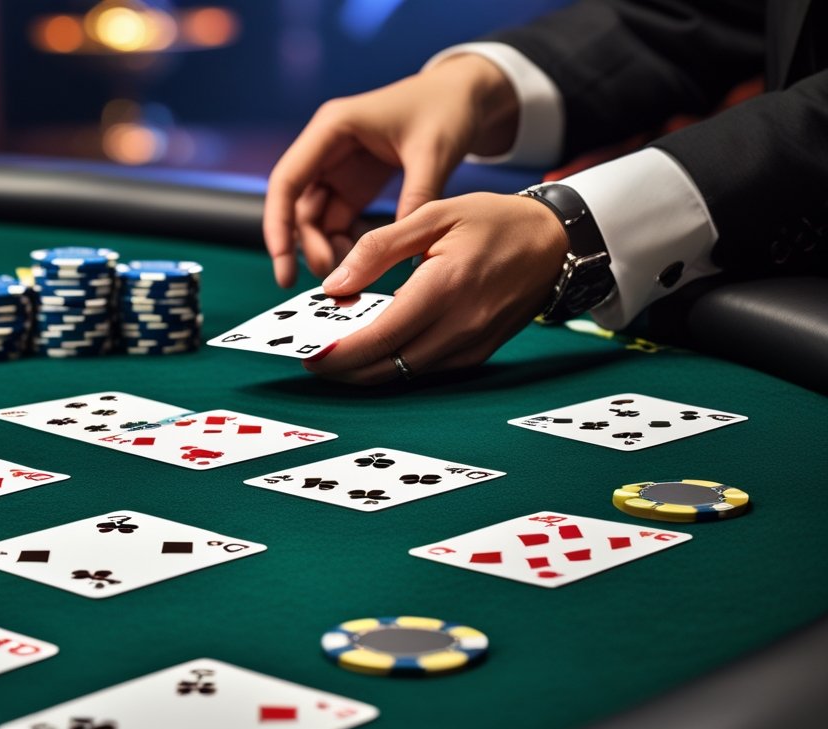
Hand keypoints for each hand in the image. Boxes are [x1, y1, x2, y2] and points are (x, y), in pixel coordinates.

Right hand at [263, 54, 519, 288]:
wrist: (468, 95)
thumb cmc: (447, 107)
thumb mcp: (434, 152)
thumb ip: (417, 197)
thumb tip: (405, 249)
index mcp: (333, 127)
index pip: (287, 180)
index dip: (278, 224)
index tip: (282, 264)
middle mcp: (327, 147)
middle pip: (296, 205)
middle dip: (305, 245)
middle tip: (332, 279)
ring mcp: (338, 168)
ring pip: (314, 219)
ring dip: (325, 248)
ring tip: (351, 274)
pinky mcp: (354, 184)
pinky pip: (336, 221)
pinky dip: (344, 244)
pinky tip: (362, 261)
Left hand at [301, 193, 568, 384]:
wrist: (556, 243)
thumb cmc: (496, 221)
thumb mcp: (433, 215)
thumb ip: (378, 248)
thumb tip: (335, 285)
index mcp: (444, 289)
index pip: (380, 337)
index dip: (340, 354)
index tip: (311, 357)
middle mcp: (459, 326)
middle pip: (387, 367)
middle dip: (345, 370)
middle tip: (315, 360)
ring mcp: (470, 345)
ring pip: (405, 374)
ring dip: (368, 370)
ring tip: (338, 354)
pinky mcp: (476, 354)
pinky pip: (426, 369)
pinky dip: (396, 364)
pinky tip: (377, 349)